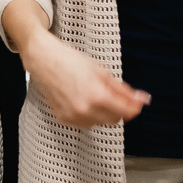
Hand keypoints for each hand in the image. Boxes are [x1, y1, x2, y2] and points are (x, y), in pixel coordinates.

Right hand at [22, 30, 149, 128]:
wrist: (43, 60)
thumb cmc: (68, 61)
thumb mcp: (101, 71)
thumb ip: (122, 89)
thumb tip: (139, 98)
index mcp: (97, 96)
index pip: (127, 112)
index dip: (136, 107)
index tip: (139, 102)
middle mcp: (85, 110)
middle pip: (115, 120)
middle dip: (119, 109)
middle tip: (116, 95)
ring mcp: (73, 116)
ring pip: (100, 122)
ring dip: (104, 112)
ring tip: (94, 94)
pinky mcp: (64, 119)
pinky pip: (85, 123)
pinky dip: (89, 114)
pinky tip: (83, 100)